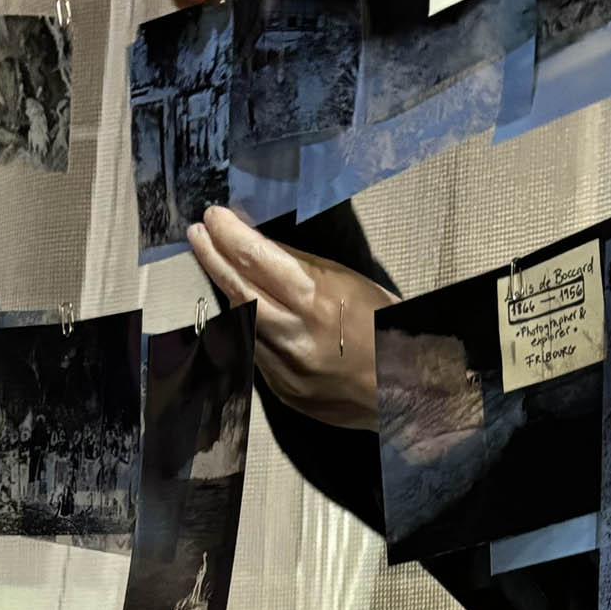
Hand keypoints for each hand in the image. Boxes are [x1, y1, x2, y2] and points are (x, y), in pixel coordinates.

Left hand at [188, 206, 394, 429]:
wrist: (412, 389)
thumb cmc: (391, 330)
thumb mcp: (355, 286)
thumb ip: (306, 271)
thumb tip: (264, 250)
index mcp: (319, 300)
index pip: (258, 259)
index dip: (231, 236)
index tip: (214, 218)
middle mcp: (296, 334)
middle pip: (239, 290)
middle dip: (214, 258)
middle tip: (198, 234)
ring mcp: (286, 367)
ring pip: (241, 323)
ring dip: (227, 292)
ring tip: (215, 265)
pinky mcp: (283, 391)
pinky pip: (255, 352)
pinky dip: (247, 327)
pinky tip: (245, 311)